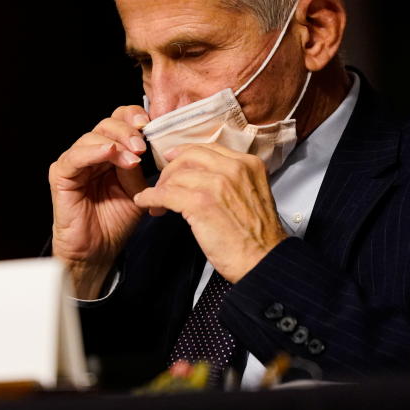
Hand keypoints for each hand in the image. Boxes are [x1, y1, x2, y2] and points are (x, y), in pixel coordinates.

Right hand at [50, 105, 150, 297]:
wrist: (98, 250)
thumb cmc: (115, 222)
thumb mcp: (137, 191)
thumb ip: (138, 168)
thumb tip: (144, 147)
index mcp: (110, 153)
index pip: (120, 122)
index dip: (133, 118)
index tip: (151, 124)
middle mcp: (91, 153)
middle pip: (107, 124)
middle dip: (128, 131)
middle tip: (142, 147)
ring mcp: (75, 162)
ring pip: (92, 136)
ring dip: (115, 143)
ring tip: (132, 158)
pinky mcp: (61, 174)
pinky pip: (75, 156)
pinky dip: (93, 151)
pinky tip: (109, 152)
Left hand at [132, 143, 287, 282]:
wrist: (263, 261)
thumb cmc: (257, 237)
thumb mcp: (252, 195)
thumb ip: (232, 180)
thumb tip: (202, 177)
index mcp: (248, 164)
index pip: (208, 148)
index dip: (184, 153)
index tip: (171, 158)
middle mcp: (234, 168)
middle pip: (189, 156)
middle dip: (170, 170)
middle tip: (161, 185)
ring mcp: (217, 184)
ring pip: (176, 175)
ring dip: (160, 188)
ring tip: (156, 204)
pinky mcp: (201, 203)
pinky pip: (166, 193)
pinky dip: (151, 197)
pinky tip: (146, 203)